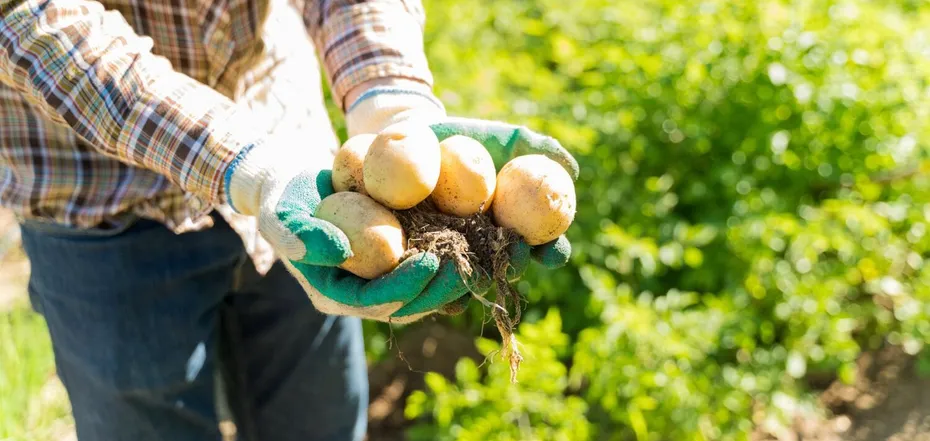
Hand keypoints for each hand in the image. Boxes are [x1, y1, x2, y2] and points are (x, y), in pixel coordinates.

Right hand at [223, 134, 471, 322]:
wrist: (297, 182)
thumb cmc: (283, 198)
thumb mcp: (282, 214)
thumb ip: (301, 236)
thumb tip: (339, 250)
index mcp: (335, 294)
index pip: (375, 301)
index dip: (405, 286)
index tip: (431, 261)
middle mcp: (364, 294)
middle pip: (409, 301)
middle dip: (441, 287)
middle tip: (468, 263)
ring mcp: (384, 278)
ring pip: (427, 288)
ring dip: (458, 276)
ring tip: (485, 256)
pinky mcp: (401, 259)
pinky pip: (434, 265)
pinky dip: (459, 255)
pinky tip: (486, 241)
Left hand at [346, 86, 577, 271]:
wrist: (406, 141)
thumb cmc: (462, 139)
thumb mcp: (499, 137)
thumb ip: (535, 148)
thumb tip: (570, 168)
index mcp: (511, 228)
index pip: (542, 246)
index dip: (553, 251)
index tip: (554, 249)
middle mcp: (484, 250)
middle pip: (506, 266)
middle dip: (514, 264)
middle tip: (517, 253)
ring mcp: (451, 258)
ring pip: (468, 276)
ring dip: (475, 277)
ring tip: (476, 270)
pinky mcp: (414, 260)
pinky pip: (424, 277)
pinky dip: (428, 278)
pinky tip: (430, 272)